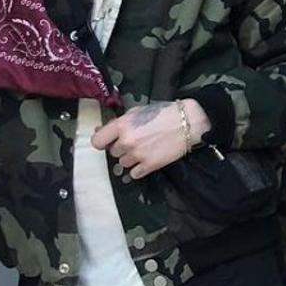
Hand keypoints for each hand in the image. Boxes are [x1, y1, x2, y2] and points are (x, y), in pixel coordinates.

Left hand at [91, 99, 210, 179]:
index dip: (102, 142)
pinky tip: (147, 160)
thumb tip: (102, 130)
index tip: (108, 141)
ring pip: (123, 163)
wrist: (188, 122)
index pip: (97, 141)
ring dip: (130, 158)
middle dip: (121, 148)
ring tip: (144, 150)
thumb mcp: (137, 111)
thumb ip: (119, 123)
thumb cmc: (163, 113)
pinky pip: (134, 174)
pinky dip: (139, 169)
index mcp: (121, 125)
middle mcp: (127, 142)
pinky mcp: (150, 165)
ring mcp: (138, 155)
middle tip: (135, 142)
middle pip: (113, 153)